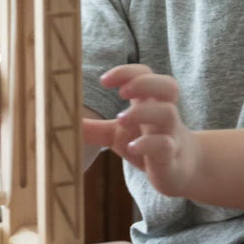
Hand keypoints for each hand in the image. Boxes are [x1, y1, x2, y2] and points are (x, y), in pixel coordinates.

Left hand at [82, 64, 199, 197]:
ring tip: (120, 119)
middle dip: (145, 83)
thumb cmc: (147, 144)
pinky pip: (165, 145)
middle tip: (122, 92)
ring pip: (168, 113)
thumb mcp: (117, 135)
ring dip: (143, 112)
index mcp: (150, 102)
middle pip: (168, 85)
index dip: (127, 72)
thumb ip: (93, 128)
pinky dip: (147, 144)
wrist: (181, 170)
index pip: (146, 74)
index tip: (104, 81)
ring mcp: (170, 134)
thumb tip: (61, 121)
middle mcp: (164, 114)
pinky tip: (130, 148)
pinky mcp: (171, 157)